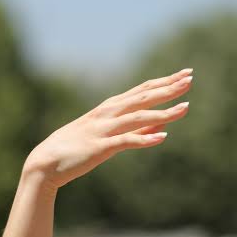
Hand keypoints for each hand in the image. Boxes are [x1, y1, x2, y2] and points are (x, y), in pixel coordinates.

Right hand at [22, 68, 193, 189]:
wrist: (47, 162)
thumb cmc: (80, 146)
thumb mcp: (112, 133)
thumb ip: (138, 128)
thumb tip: (163, 124)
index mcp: (112, 106)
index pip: (144, 89)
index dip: (166, 81)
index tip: (186, 74)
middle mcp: (110, 112)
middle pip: (144, 96)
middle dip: (169, 88)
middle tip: (190, 80)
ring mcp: (105, 128)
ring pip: (139, 116)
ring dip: (164, 112)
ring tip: (185, 108)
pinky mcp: (100, 147)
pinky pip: (126, 141)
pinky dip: (145, 138)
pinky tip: (162, 137)